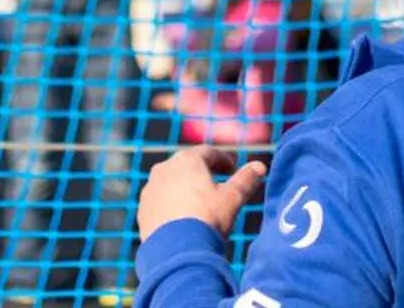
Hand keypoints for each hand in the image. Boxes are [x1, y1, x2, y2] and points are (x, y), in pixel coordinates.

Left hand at [137, 145, 266, 243]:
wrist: (176, 251)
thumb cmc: (207, 218)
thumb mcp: (232, 199)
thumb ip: (246, 180)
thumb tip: (260, 166)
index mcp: (187, 160)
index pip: (207, 153)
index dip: (222, 160)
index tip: (231, 168)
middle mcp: (164, 168)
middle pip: (186, 165)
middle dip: (201, 171)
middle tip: (215, 182)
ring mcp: (151, 188)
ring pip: (171, 182)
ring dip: (184, 187)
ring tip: (197, 202)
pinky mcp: (143, 208)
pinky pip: (160, 200)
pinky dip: (171, 203)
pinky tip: (181, 217)